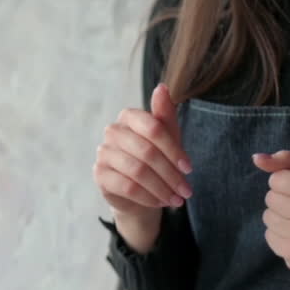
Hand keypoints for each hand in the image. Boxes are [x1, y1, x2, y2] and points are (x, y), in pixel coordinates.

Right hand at [93, 83, 192, 217]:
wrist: (138, 191)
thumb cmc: (156, 159)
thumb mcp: (167, 137)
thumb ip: (165, 113)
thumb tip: (162, 87)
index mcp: (129, 116)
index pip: (153, 128)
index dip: (173, 149)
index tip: (189, 168)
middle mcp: (112, 131)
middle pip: (147, 152)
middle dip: (171, 175)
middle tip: (186, 191)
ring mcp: (103, 152)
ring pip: (137, 171)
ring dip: (162, 188)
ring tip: (176, 200)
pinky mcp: (99, 174)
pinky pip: (127, 187)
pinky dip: (148, 197)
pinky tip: (160, 202)